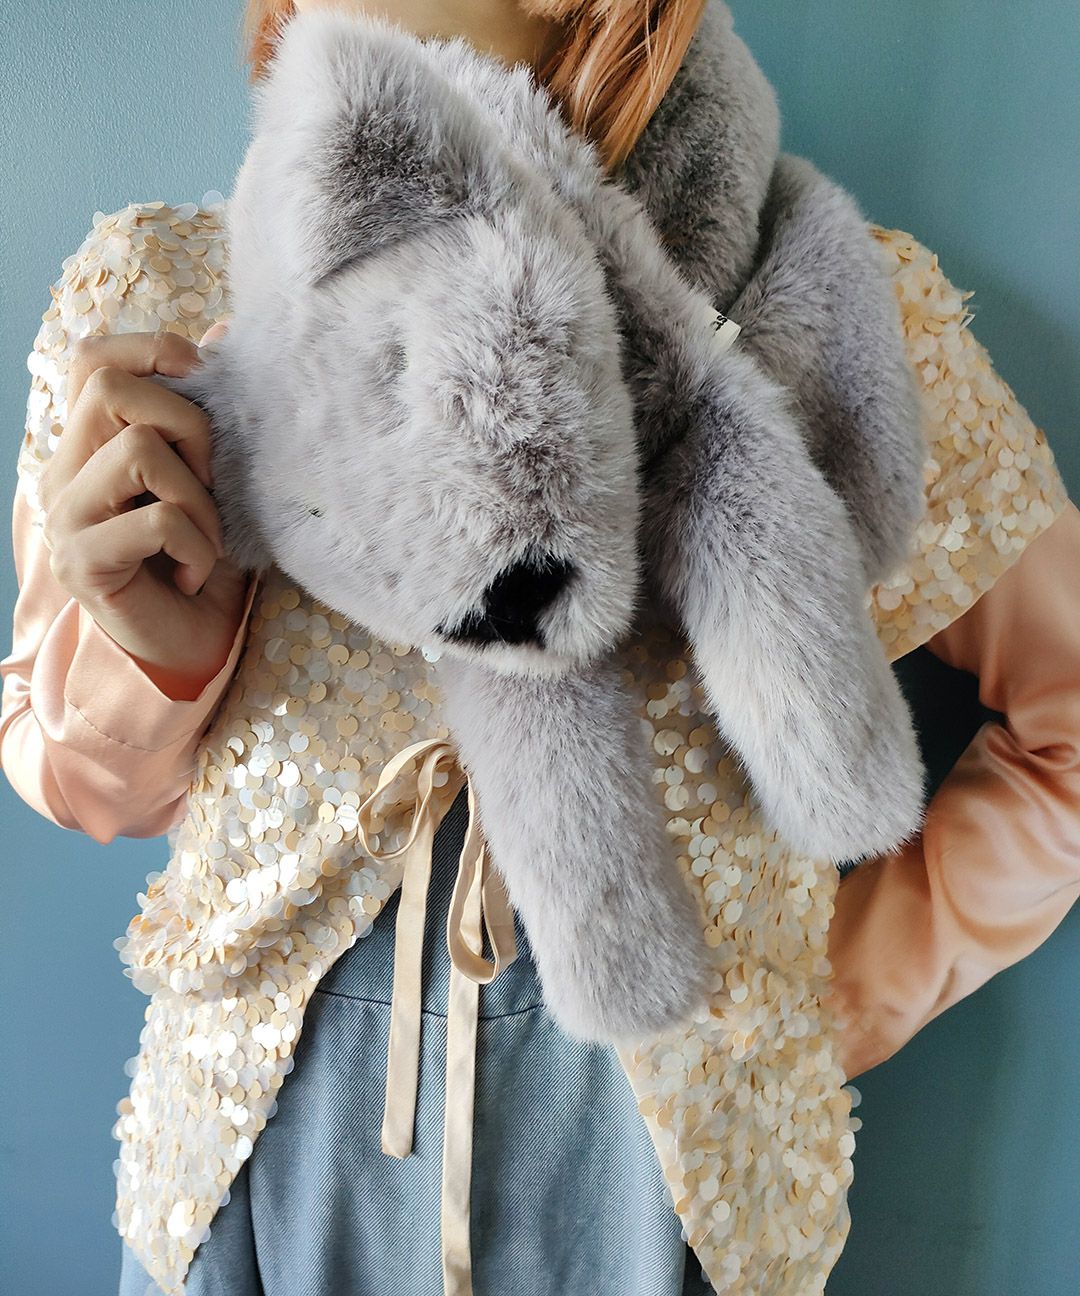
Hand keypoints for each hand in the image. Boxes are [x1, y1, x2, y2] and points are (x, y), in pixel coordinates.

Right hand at [38, 323, 251, 699]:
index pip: (89, 357)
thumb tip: (229, 330)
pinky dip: (197, 544)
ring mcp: (66, 519)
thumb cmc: (201, 559)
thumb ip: (208, 411)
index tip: (204, 384)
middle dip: (187, 422)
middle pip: (109, 386)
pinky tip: (197, 572)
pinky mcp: (84, 564)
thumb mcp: (212, 478)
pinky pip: (155, 520)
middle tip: (211, 479)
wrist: (189, 648)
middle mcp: (64, 473)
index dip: (151, 350)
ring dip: (198, 494)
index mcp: (89, 445)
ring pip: (136, 449)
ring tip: (207, 536)